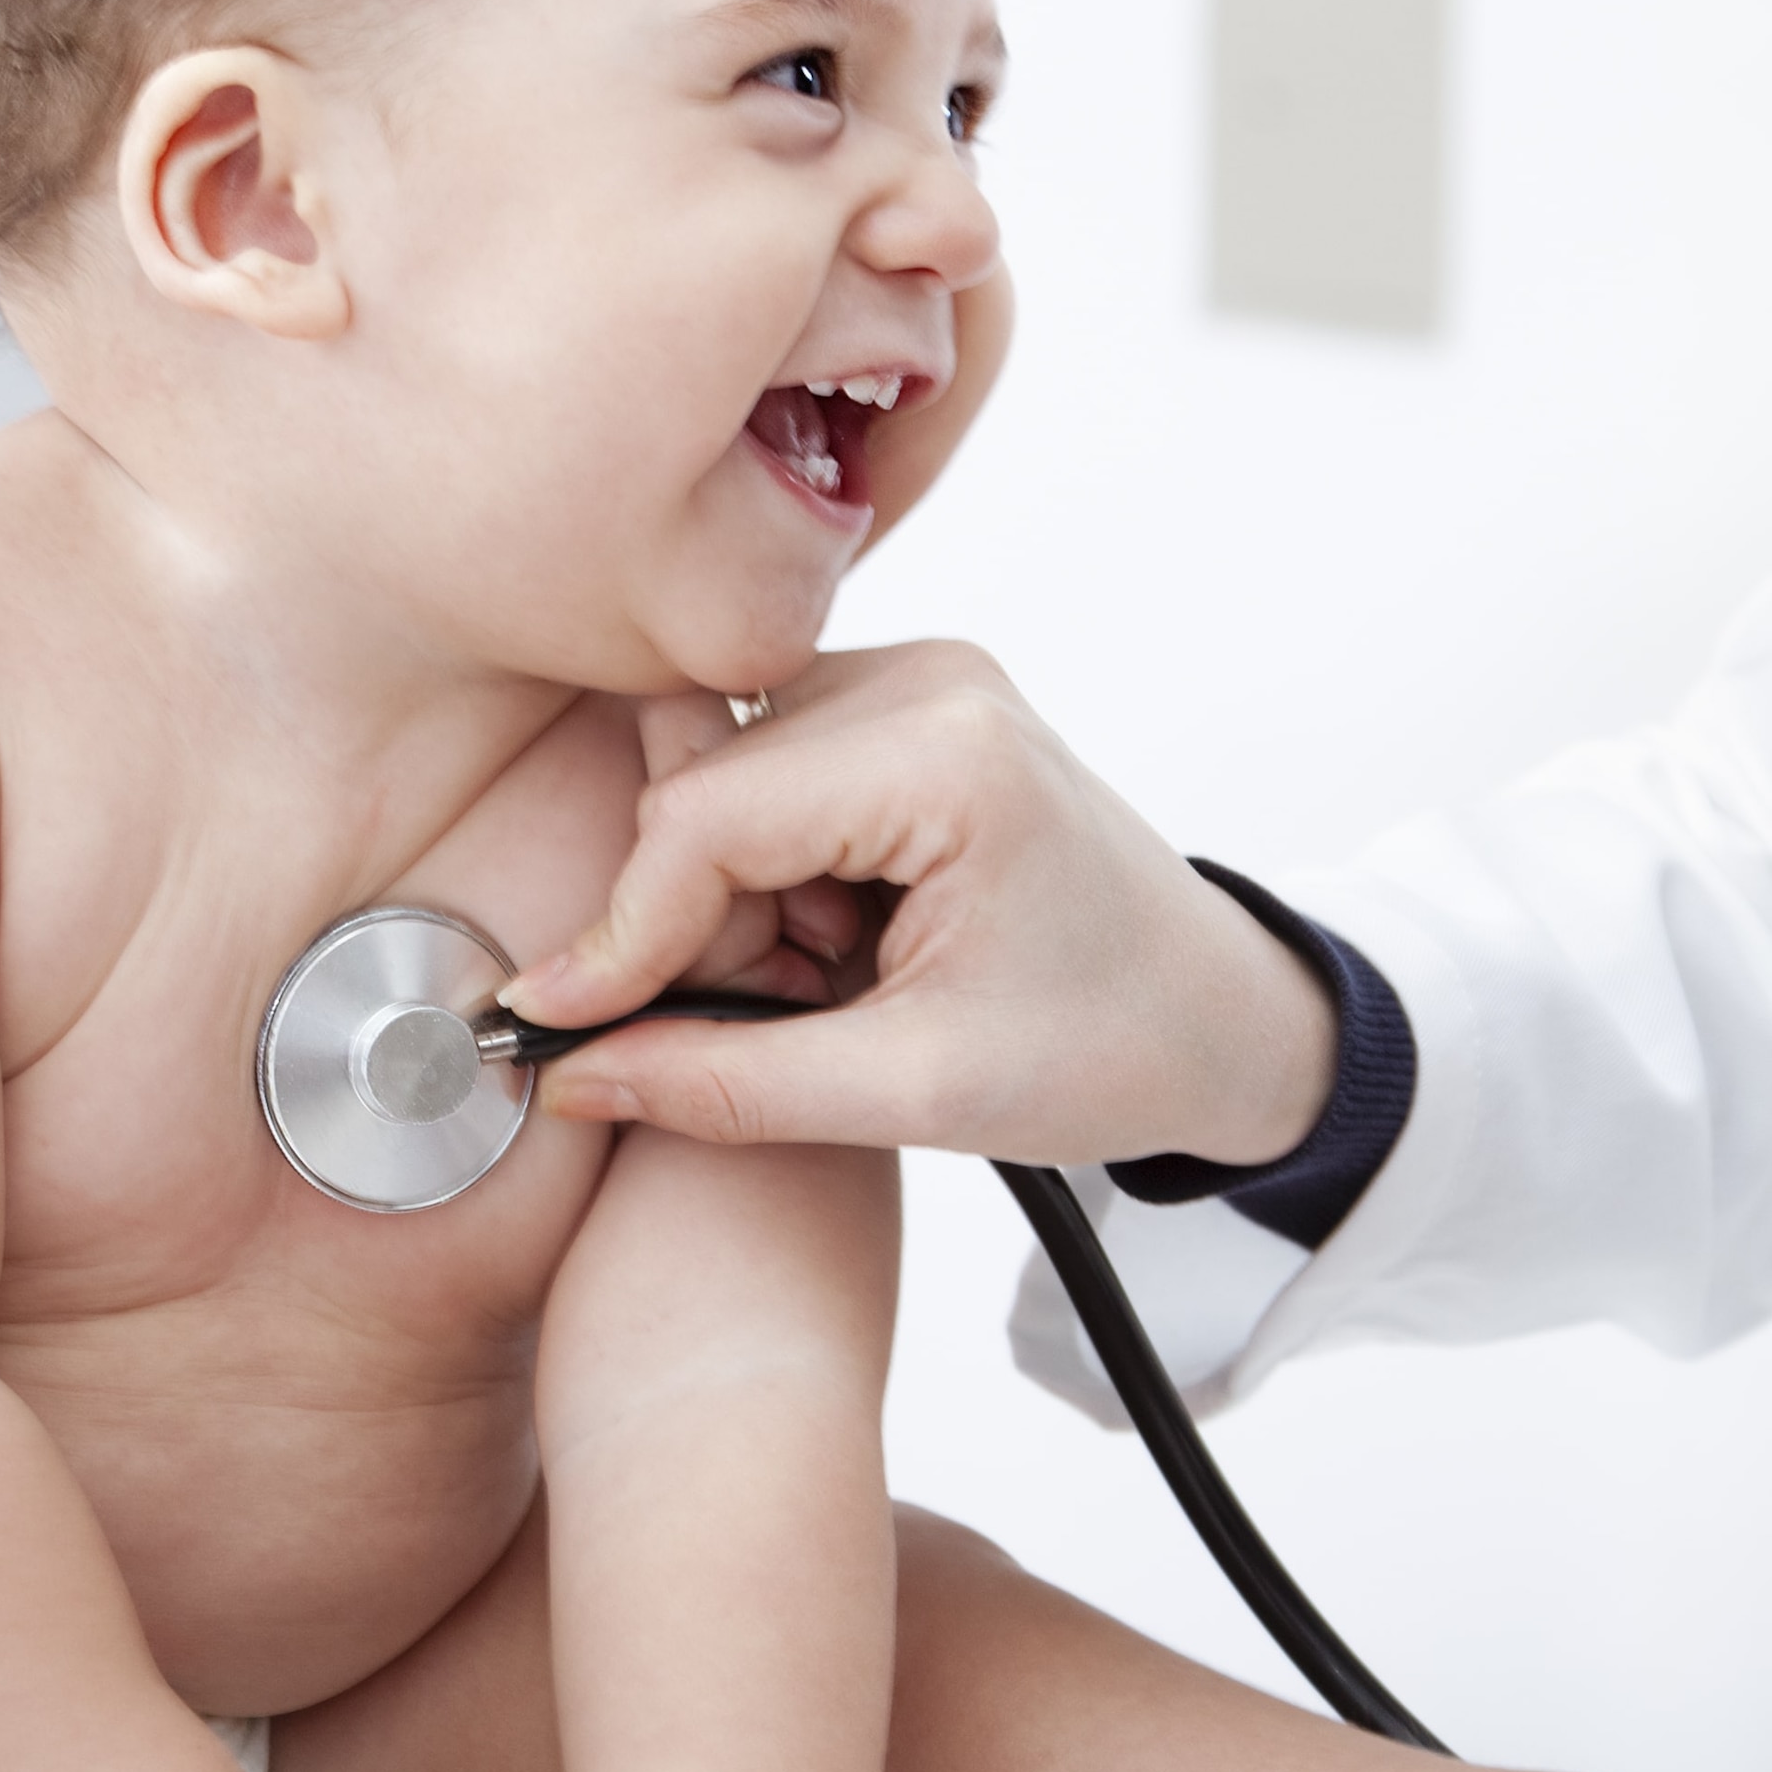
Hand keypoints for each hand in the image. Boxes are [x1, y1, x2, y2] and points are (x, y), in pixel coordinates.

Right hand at [504, 642, 1337, 1169]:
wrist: (1220, 1016)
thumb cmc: (1111, 1050)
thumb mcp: (918, 1095)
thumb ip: (729, 1085)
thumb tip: (571, 1074)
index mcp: (951, 755)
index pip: (709, 821)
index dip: (621, 934)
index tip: (551, 1024)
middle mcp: (931, 680)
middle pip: (705, 791)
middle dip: (696, 925)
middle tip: (772, 1023)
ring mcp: (920, 677)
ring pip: (722, 780)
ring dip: (734, 901)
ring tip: (829, 986)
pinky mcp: (906, 702)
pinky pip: (765, 773)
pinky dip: (769, 873)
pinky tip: (838, 943)